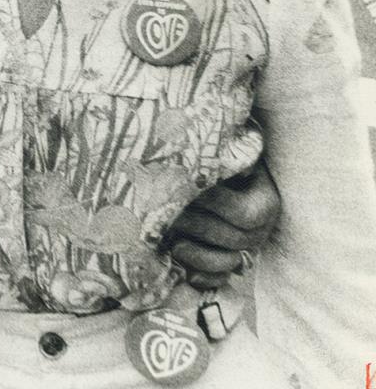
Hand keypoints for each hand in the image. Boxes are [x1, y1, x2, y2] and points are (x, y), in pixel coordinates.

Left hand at [161, 159, 280, 289]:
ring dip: (198, 255)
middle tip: (167, 213)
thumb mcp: (232, 155)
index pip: (242, 212)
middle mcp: (260, 231)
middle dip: (197, 226)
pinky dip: (203, 278)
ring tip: (172, 244)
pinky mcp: (231, 264)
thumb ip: (224, 158)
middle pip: (232, 237)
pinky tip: (183, 271)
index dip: (212, 203)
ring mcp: (247, 250)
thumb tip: (203, 157)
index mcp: (265, 203)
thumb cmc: (226, 162)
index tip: (184, 188)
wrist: (227, 178)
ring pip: (227, 261)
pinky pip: (221, 279)